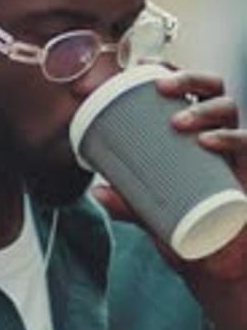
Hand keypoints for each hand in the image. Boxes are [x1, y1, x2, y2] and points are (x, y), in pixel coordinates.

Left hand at [92, 68, 246, 276]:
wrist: (219, 263)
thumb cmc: (189, 232)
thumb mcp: (154, 216)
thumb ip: (131, 205)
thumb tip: (98, 192)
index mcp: (196, 134)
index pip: (190, 90)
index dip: (173, 71)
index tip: (144, 66)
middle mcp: (219, 135)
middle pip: (212, 88)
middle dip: (189, 78)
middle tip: (162, 86)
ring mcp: (237, 151)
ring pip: (229, 109)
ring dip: (202, 109)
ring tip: (176, 122)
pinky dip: (229, 138)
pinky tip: (207, 142)